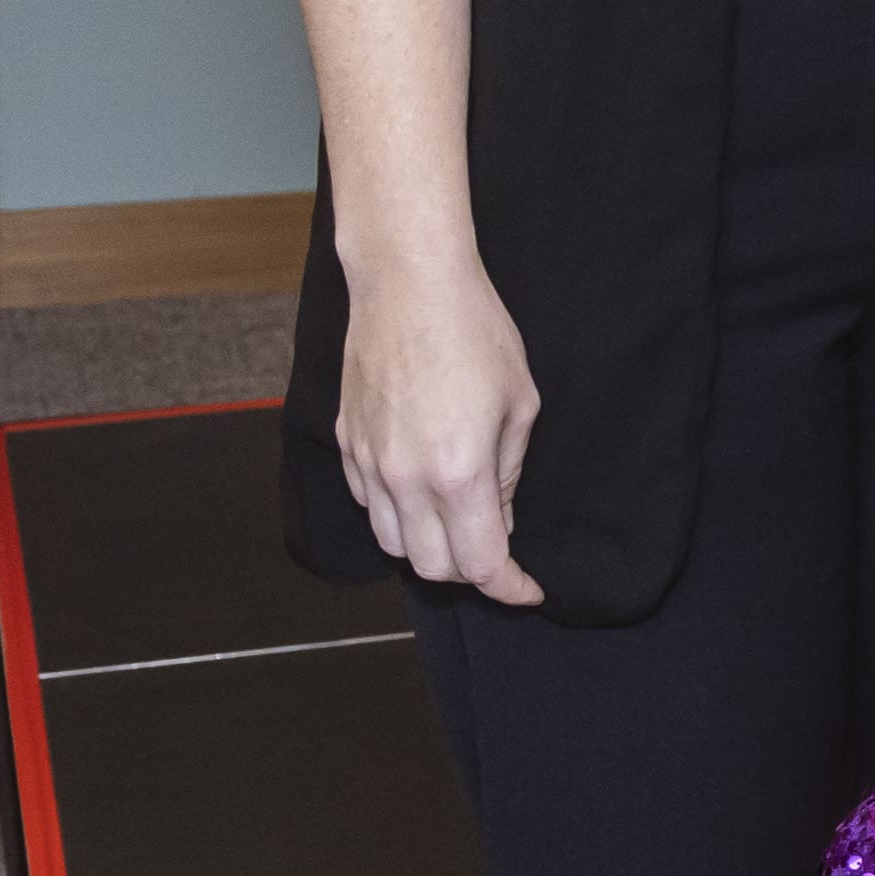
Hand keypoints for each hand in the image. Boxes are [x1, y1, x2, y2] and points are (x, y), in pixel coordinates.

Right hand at [333, 248, 544, 606]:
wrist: (409, 285)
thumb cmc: (476, 333)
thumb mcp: (520, 403)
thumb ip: (509, 473)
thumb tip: (501, 517)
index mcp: (458, 473)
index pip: (480, 564)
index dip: (509, 588)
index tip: (528, 590)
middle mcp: (405, 479)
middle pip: (432, 567)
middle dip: (470, 571)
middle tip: (498, 549)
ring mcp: (368, 464)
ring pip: (393, 545)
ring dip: (429, 548)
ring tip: (460, 523)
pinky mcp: (346, 444)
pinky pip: (370, 506)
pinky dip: (397, 516)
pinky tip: (422, 492)